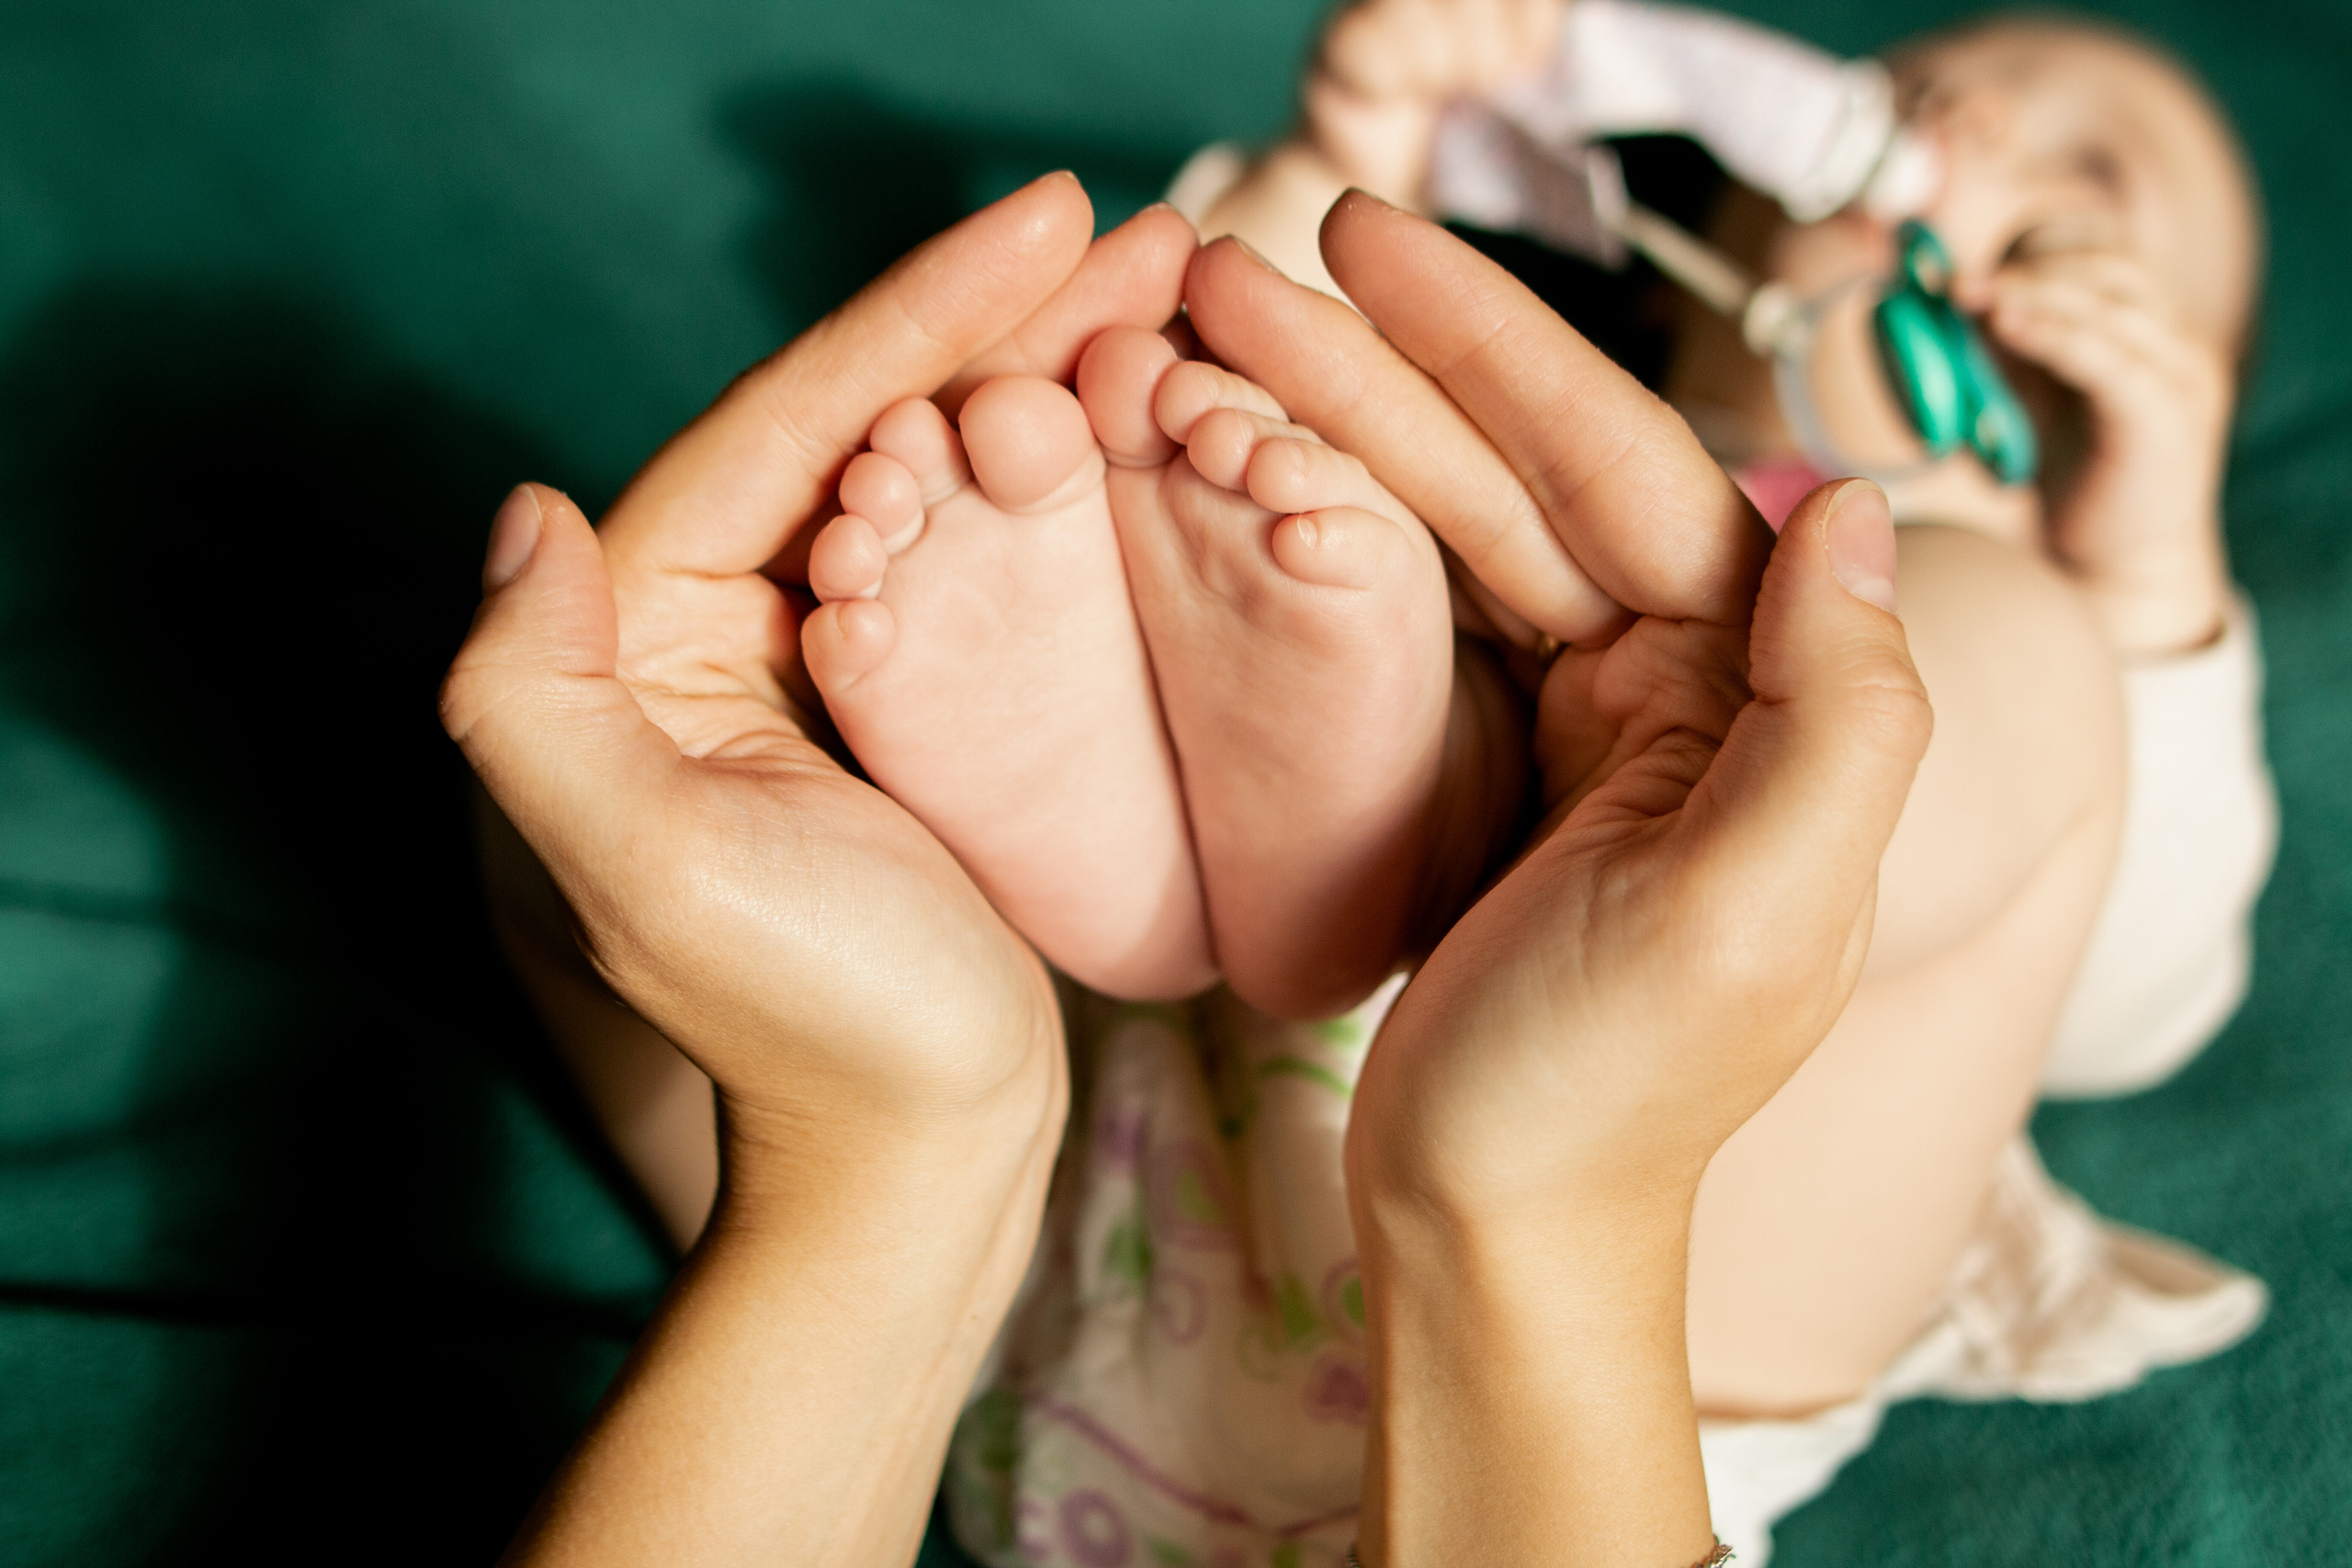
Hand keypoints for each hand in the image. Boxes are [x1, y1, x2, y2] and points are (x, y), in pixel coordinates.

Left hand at [444, 176, 1197, 1567]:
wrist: (925, 1148)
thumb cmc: (816, 1028)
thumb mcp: (654, 872)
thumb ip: (537, 695)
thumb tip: (529, 513)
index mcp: (641, 635)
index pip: (783, 427)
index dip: (916, 312)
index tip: (1051, 222)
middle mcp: (716, 622)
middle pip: (866, 421)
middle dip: (999, 315)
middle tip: (1142, 227)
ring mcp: (824, 649)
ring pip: (932, 464)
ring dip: (1043, 365)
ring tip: (1173, 282)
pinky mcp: (912, 689)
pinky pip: (983, 540)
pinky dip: (1060, 464)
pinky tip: (1146, 405)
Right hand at [1187, 195, 1930, 1567]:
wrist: (1492, 1235)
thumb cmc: (1610, 1100)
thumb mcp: (1752, 917)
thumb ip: (1836, 717)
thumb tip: (1848, 515)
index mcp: (1755, 697)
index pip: (1624, 474)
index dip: (1494, 351)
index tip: (1366, 255)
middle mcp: (1678, 687)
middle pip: (1520, 479)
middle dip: (1384, 363)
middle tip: (1232, 262)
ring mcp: (1575, 723)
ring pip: (1456, 532)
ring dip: (1340, 428)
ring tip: (1208, 338)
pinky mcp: (1485, 768)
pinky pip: (1409, 616)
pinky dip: (1330, 536)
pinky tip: (1245, 469)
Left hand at [1984, 246, 2233, 653]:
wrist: (2118, 565)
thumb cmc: (2067, 481)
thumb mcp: (2022, 402)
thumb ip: (1989, 354)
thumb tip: (1926, 306)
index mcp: (2140, 322)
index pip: (2098, 247)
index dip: (2033, 248)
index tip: (1962, 268)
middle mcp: (2170, 335)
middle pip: (2105, 265)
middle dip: (2027, 267)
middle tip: (1953, 284)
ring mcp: (2179, 371)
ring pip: (2110, 303)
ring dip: (2033, 292)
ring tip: (1967, 295)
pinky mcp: (2166, 414)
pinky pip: (2110, 360)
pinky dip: (2055, 335)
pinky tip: (2004, 323)